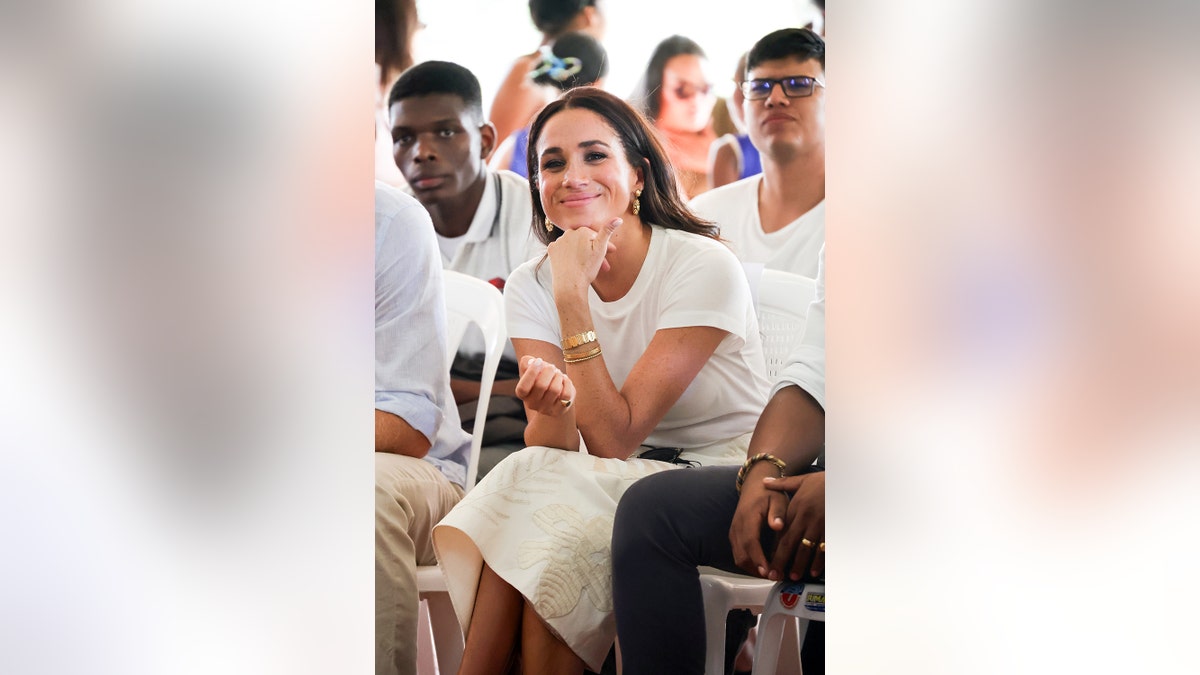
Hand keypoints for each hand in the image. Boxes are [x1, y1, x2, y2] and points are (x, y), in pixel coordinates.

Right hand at [514, 355, 576, 416]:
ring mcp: (546, 409)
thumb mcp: (530, 368)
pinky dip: (567, 383)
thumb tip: (531, 363)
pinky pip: (566, 395)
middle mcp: (532, 404)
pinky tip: (564, 380)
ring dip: (558, 376)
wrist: (554, 392)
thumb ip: (526, 362)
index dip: (531, 373)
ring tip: (558, 373)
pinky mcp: (559, 410)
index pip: (523, 388)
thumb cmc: (540, 376)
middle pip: (541, 386)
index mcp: (522, 394)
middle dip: (548, 371)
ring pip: (555, 389)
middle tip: (552, 366)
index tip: (539, 361)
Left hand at [547, 218, 619, 296]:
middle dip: (593, 250)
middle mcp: (569, 233)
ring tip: (588, 265)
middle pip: (584, 241)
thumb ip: (607, 232)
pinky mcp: (551, 250)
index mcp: (582, 231)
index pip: (596, 236)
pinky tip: (573, 262)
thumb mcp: (601, 250)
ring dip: (581, 252)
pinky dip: (568, 254)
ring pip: (574, 245)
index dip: (605, 245)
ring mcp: (559, 241)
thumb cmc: (586, 269)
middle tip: (602, 264)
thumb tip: (618, 219)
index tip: (611, 253)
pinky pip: (562, 250)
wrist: (569, 285)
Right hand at [729, 464, 791, 579]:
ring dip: (752, 569)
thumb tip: (777, 526)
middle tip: (774, 577)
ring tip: (770, 575)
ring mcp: (733, 532)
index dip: (757, 558)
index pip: (750, 541)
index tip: (767, 571)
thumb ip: (778, 513)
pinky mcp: (734, 536)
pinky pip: (738, 554)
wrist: (754, 486)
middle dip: (756, 569)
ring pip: (738, 557)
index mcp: (748, 517)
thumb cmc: (768, 493)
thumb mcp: (778, 499)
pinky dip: (749, 563)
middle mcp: (737, 526)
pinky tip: (762, 567)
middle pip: (741, 554)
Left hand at [762, 472, 824, 580]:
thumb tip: (764, 481)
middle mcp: (805, 518)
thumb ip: (782, 484)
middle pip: (789, 542)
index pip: (781, 530)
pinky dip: (819, 561)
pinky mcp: (832, 529)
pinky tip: (814, 570)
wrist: (846, 480)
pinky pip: (824, 547)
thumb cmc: (824, 481)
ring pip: (806, 548)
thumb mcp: (802, 479)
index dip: (773, 546)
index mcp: (796, 507)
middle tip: (775, 575)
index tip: (767, 559)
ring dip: (798, 564)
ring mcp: (819, 525)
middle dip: (781, 560)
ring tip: (793, 576)